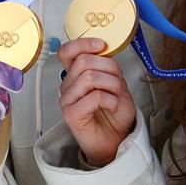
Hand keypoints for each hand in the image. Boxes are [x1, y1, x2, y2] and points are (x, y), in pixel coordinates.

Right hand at [57, 38, 135, 167]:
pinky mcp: (71, 114)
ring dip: (112, 86)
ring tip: (116, 97)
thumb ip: (107, 66)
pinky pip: (93, 96)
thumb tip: (104, 49)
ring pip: (89, 77)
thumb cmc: (115, 113)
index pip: (67, 51)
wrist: (116, 140)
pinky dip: (110, 100)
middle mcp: (68, 86)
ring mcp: (67, 100)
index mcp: (75, 75)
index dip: (83, 43)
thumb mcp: (115, 82)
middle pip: (84, 61)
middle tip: (118, 84)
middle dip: (109, 70)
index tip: (102, 45)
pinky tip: (112, 106)